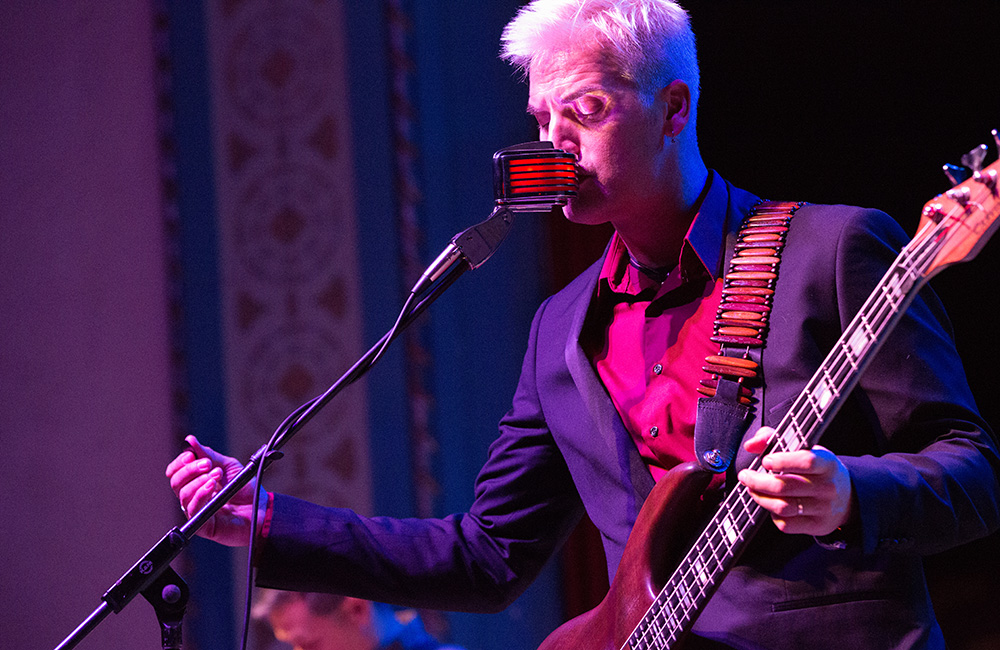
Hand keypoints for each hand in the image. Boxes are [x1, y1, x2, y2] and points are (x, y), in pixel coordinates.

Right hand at [165, 435, 265, 546]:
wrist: (261, 507)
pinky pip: (193, 509)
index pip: (175, 471)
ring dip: (198, 481)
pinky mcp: (202, 525)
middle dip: (190, 470)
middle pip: (176, 482)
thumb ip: (208, 455)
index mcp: (195, 481)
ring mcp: (196, 511)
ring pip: (183, 494)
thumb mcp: (228, 467)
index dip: (180, 462)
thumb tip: (190, 441)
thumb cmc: (245, 488)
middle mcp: (192, 496)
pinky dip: (201, 495)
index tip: (191, 454)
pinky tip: (212, 487)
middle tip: (208, 464)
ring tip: (217, 475)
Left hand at [737, 426, 852, 536]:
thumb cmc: (817, 469)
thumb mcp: (804, 449)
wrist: (847, 498)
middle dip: (757, 481)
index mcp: (827, 464)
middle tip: (745, 476)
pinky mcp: (816, 526)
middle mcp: (827, 487)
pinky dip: (772, 514)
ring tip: (752, 489)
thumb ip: (774, 439)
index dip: (782, 460)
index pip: (806, 461)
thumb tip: (751, 444)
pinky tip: (771, 504)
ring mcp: (823, 509)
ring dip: (760, 498)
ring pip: (782, 507)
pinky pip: (786, 524)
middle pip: (785, 487)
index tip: (765, 460)